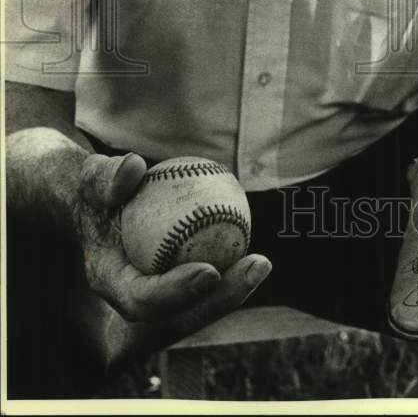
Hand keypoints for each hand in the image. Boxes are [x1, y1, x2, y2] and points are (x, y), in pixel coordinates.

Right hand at [75, 152, 270, 360]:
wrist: (99, 207)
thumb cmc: (98, 189)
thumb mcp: (91, 177)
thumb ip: (106, 177)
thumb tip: (134, 167)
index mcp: (110, 280)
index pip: (143, 299)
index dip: (177, 292)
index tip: (210, 270)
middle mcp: (134, 298)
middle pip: (179, 315)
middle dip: (220, 299)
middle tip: (254, 268)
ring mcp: (158, 297)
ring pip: (199, 307)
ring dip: (233, 291)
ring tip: (261, 265)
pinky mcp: (177, 287)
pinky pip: (208, 286)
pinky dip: (231, 272)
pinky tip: (257, 256)